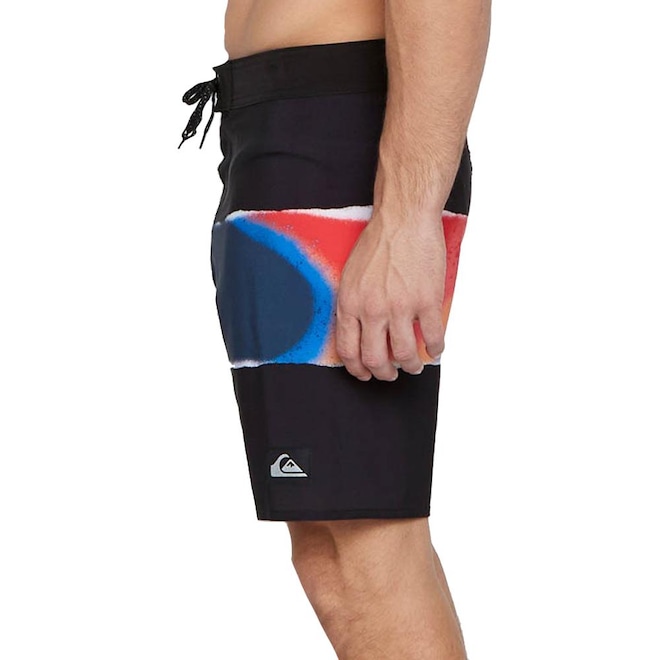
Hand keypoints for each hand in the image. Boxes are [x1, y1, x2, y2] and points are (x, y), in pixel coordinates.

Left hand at [335, 212, 446, 380]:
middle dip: (384, 374)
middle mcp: (372, 310)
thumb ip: (352, 305)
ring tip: (415, 365)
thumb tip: (357, 332)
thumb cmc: (377, 243)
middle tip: (391, 374)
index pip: (348, 350)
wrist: (403, 219)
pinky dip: (435, 350)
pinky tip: (434, 350)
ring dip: (411, 366)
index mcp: (350, 304)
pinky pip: (432, 337)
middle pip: (375, 359)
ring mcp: (401, 307)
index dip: (357, 369)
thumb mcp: (350, 276)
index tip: (366, 374)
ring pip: (404, 354)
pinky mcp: (426, 301)